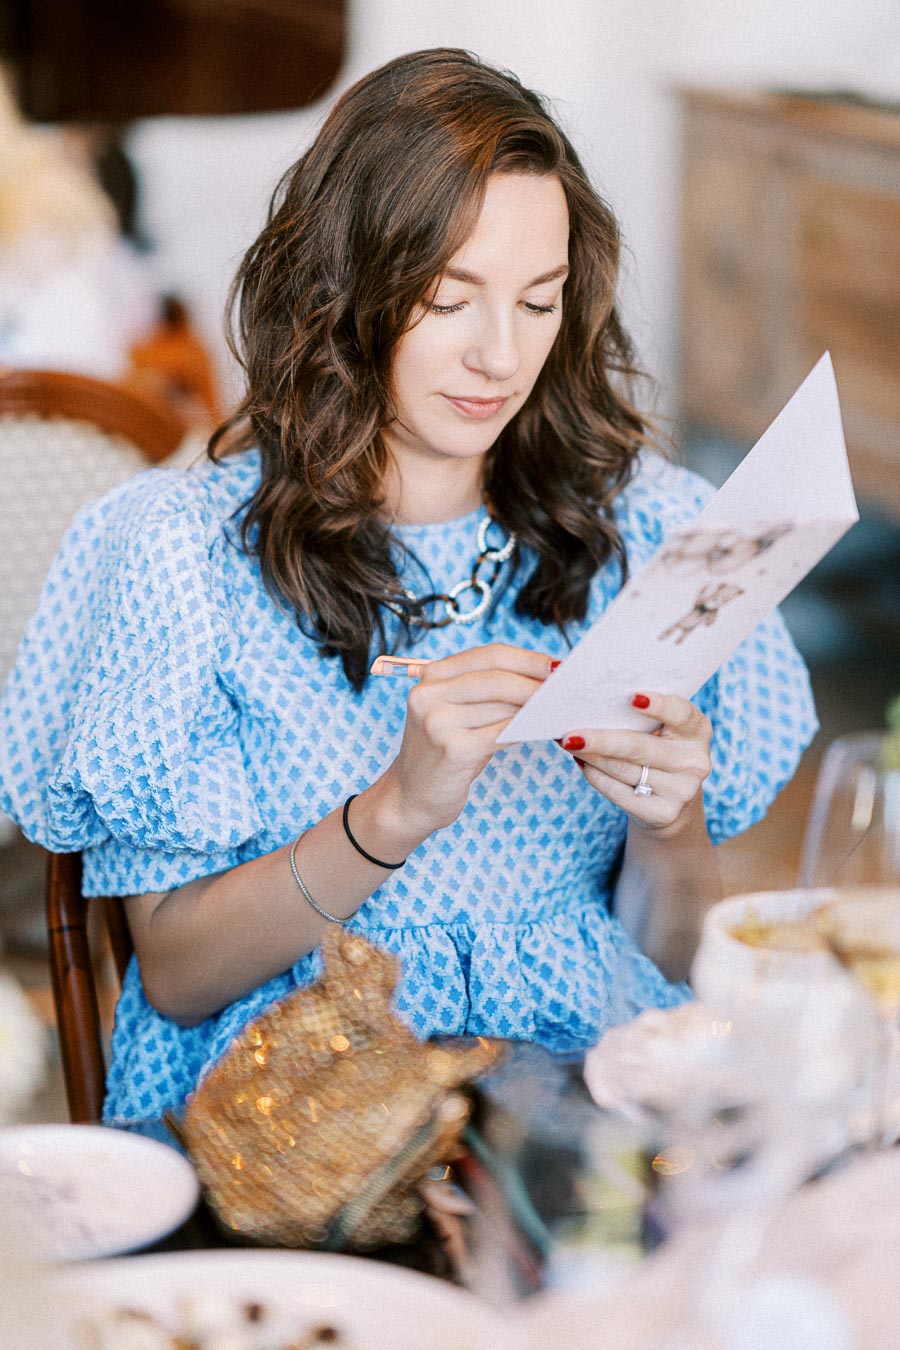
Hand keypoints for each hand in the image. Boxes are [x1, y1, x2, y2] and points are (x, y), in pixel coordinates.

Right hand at [382, 643, 552, 834]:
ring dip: (537, 708)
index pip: (488, 655)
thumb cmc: (443, 752)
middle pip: (498, 678)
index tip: (557, 666)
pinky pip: (503, 734)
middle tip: (567, 689)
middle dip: (537, 682)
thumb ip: (488, 692)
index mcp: (431, 676)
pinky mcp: (453, 751)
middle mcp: (429, 694)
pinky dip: (527, 730)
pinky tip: (543, 731)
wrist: (409, 798)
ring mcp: (438, 722)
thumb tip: (544, 680)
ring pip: (504, 706)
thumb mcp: (456, 713)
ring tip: (560, 709)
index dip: (527, 658)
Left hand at [560, 691, 711, 837]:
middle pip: (640, 747)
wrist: (672, 802)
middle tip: (570, 735)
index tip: (633, 698)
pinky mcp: (663, 814)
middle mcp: (694, 761)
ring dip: (591, 756)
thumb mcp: (662, 731)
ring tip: (569, 743)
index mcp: (697, 731)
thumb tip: (589, 706)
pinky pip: (618, 793)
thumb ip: (640, 716)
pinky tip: (582, 763)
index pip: (681, 714)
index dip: (659, 706)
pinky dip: (596, 776)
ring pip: (624, 769)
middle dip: (602, 740)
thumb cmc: (658, 751)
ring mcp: (682, 791)